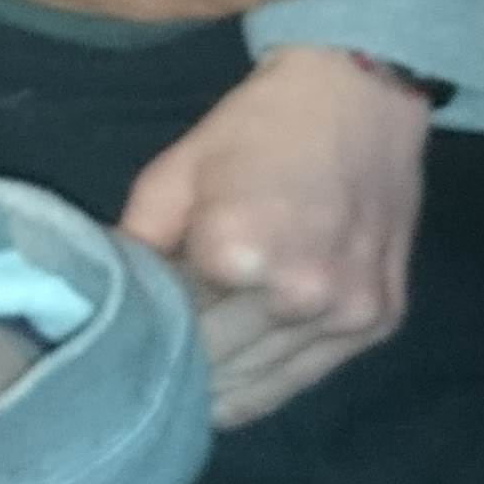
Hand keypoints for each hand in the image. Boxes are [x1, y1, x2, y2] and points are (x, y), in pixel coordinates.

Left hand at [120, 44, 429, 426]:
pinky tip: (234, 387)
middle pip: (217, 360)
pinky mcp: (380, 323)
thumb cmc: (257, 127)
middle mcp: (300, 294)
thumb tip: (103, 306)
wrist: (360, 94)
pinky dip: (268, 384)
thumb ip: (135, 247)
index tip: (127, 334)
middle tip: (151, 366)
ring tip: (185, 389)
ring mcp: (347, 314)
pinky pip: (308, 378)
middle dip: (181, 361)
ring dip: (221, 385)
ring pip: (263, 383)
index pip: (173, 325)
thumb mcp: (174, 173)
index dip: (149, 330)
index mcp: (239, 252)